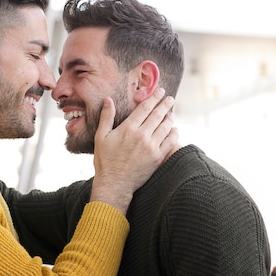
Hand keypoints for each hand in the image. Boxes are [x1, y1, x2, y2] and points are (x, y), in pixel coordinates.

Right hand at [91, 88, 176, 213]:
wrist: (115, 184)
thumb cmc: (105, 161)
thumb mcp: (101, 137)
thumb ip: (106, 117)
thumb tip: (108, 99)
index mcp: (128, 128)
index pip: (145, 107)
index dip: (154, 97)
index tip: (160, 91)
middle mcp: (142, 135)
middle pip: (158, 114)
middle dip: (165, 104)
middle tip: (169, 98)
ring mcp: (152, 147)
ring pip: (166, 126)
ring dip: (170, 117)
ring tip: (170, 113)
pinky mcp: (158, 157)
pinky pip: (171, 141)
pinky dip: (174, 133)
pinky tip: (174, 130)